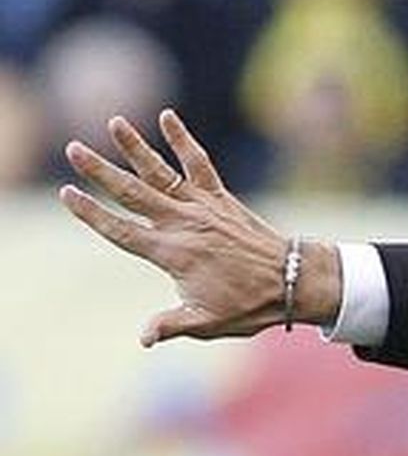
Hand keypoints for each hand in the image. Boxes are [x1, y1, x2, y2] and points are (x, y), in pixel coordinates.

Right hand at [58, 109, 338, 346]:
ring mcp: (203, 208)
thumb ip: (171, 325)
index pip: (122, 231)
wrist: (293, 282)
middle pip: (133, 193)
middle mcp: (184, 225)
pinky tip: (167, 117)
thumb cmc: (249, 306)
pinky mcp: (220, 198)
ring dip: (136, 147)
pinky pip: (199, 163)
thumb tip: (143, 338)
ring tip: (114, 122)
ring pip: (162, 172)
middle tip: (73, 149)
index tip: (67, 194)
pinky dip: (183, 140)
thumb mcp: (208, 323)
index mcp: (173, 254)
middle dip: (101, 172)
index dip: (93, 214)